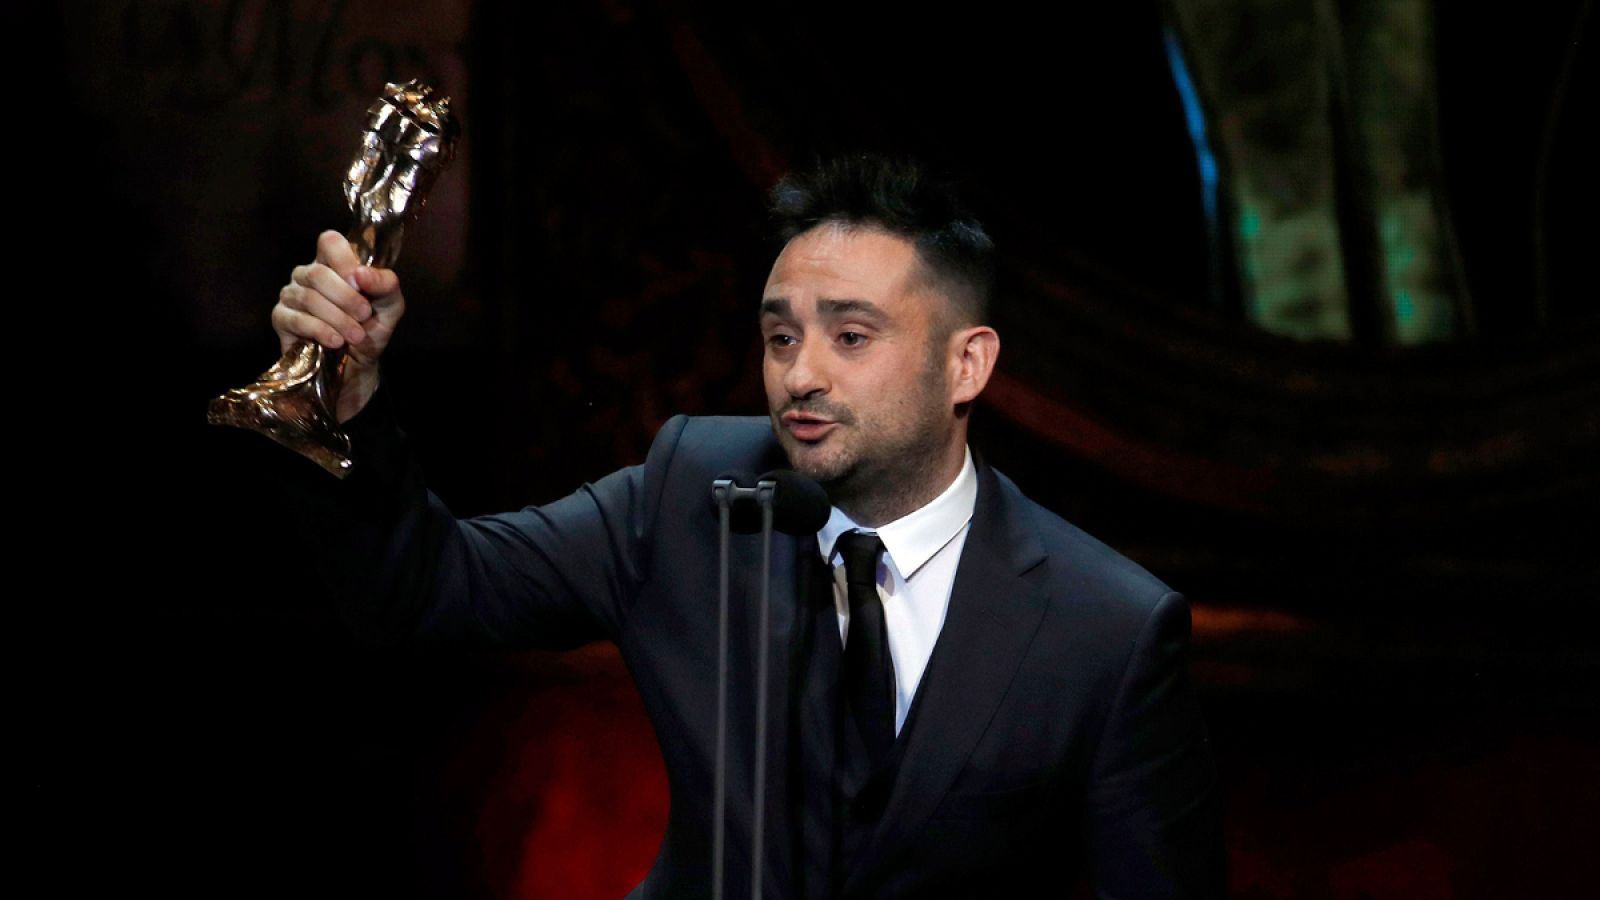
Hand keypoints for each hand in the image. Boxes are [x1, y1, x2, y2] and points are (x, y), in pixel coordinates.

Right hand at [271, 230, 405, 420]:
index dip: (345, 261)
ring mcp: (291, 295)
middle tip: (364, 316)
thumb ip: (385, 284)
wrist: (360, 363)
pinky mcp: (281, 318)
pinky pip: (295, 318)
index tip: (362, 285)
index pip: (329, 241)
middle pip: (318, 273)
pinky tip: (335, 341)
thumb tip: (361, 274)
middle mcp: (308, 274)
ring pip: (307, 297)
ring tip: (355, 335)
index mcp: (334, 263)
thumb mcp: (391, 305)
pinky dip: (319, 330)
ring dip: (337, 319)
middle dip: (346, 298)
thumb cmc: (372, 327)